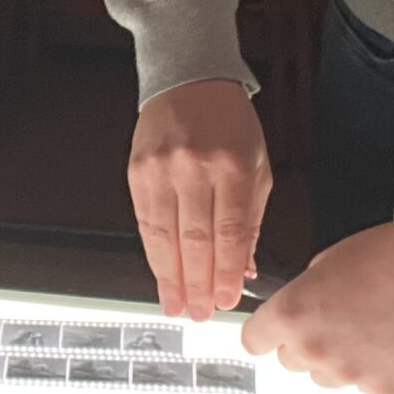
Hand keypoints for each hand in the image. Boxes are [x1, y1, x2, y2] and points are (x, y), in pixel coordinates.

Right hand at [130, 79, 271, 319]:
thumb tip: (244, 267)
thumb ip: (251, 218)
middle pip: (195, 240)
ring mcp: (160, 169)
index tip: (227, 299)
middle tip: (201, 313)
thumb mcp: (256, 164)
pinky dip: (153, 253)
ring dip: (171, 277)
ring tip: (178, 305)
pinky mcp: (137, 171)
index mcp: (231, 165)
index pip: (229, 232)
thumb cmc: (227, 121)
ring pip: (164, 236)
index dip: (226, 271)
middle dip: (199, 284)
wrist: (188, 80)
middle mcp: (193, 167)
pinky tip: (160, 274)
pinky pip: (145, 222)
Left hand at [243, 224, 393, 393]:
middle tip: (334, 322)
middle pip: (290, 362)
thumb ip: (303, 296)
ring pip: (325, 378)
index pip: (253, 342)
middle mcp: (313, 350)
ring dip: (337, 360)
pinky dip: (374, 370)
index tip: (274, 332)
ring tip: (367, 331)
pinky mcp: (382, 389)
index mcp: (291, 315)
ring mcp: (348, 374)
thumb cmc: (383, 257)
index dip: (266, 334)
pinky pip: (365, 385)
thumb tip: (299, 312)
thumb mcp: (324, 263)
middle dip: (305, 344)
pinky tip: (391, 343)